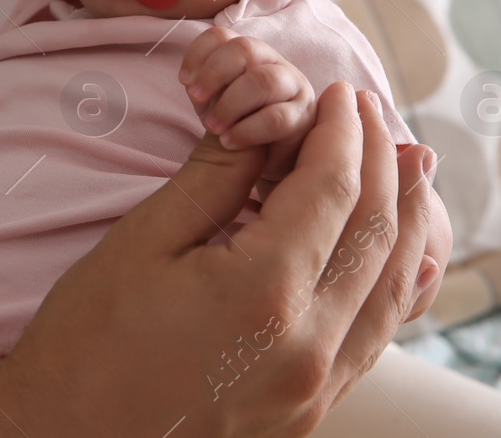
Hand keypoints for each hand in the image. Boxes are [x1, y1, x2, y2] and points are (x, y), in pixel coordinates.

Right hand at [0, 85, 442, 437]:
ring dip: (408, 220)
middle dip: (381, 163)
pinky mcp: (308, 412)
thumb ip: (215, 179)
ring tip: (414, 168)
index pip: (332, 189)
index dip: (340, 133)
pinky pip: (376, 337)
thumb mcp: (143, 242)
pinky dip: (398, 284)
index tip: (336, 95)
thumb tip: (264, 125)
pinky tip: (406, 258)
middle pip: (375, 235)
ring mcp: (315, 387)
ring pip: (392, 290)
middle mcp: (308, 345)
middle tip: (369, 113)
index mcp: (264, 292)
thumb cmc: (86, 342)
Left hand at [180, 26, 316, 179]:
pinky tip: (229, 141)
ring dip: (230, 104)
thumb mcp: (215, 99)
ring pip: (263, 81)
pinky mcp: (304, 116)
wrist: (268, 155)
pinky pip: (276, 118)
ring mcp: (294, 86)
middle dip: (214, 73)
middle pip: (244, 49)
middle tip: (196, 99)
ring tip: (212, 126)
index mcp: (248, 52)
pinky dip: (246, 130)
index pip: (221, 36)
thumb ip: (204, 84)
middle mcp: (273, 62)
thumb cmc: (238, 119)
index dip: (198, 54)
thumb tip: (190, 80)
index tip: (184, 81)